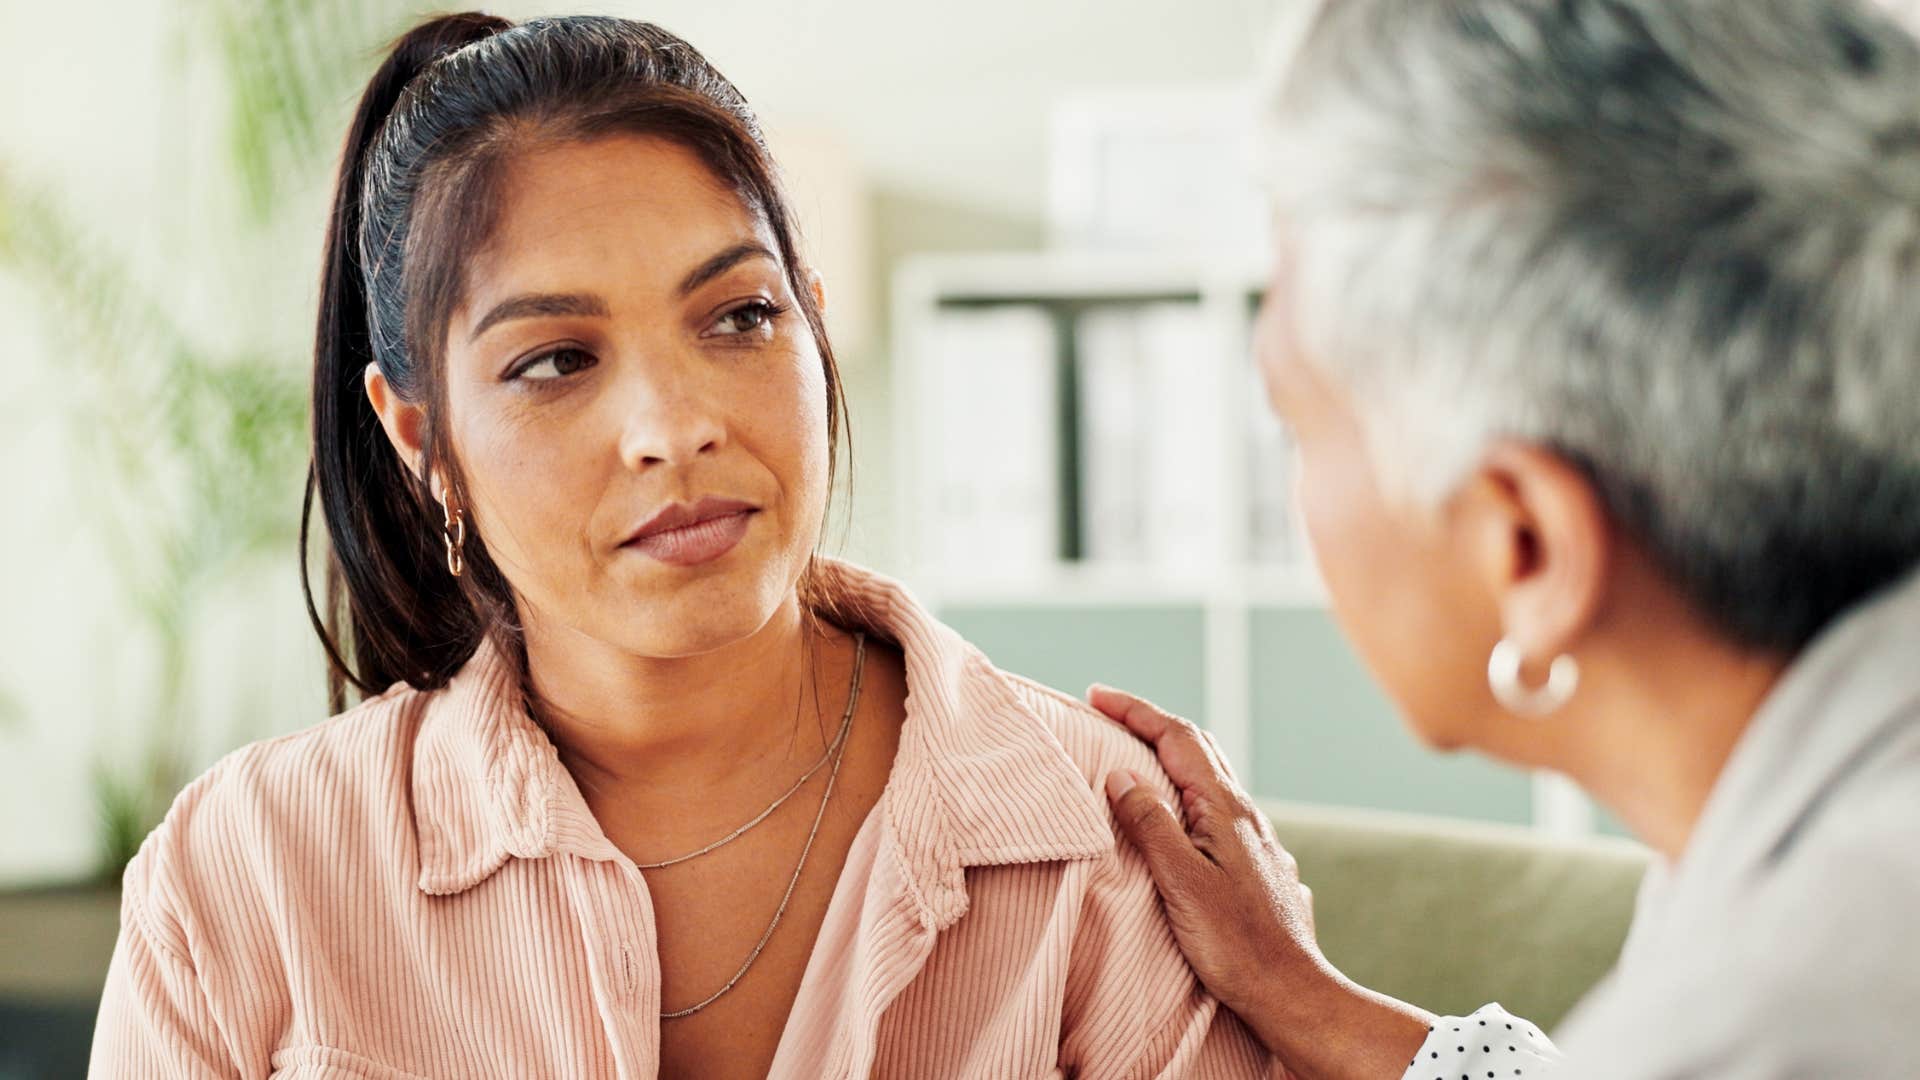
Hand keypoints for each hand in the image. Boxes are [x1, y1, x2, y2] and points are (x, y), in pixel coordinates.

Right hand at [1089, 685, 1325, 1037]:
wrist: (1291, 992)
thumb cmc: (1236, 945)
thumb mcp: (1180, 882)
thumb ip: (1150, 824)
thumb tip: (1121, 775)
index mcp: (1225, 810)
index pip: (1177, 737)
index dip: (1134, 711)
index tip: (1095, 695)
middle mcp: (1245, 815)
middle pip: (1197, 748)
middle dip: (1150, 723)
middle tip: (1108, 713)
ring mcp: (1254, 840)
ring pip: (1209, 777)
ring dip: (1170, 755)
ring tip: (1134, 753)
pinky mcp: (1255, 864)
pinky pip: (1214, 807)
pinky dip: (1185, 790)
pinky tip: (1176, 813)